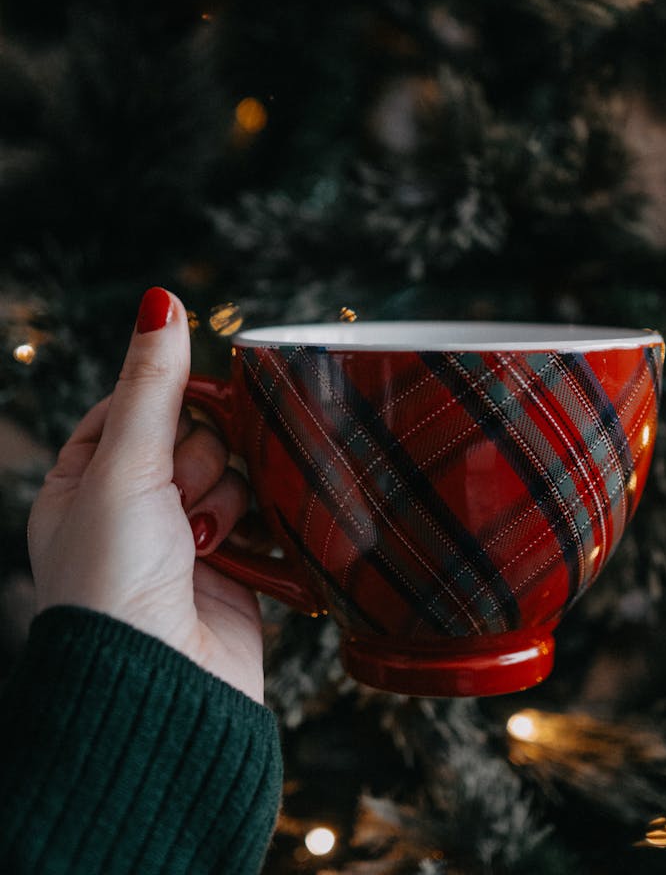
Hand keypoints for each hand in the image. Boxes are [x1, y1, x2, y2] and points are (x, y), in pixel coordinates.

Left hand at [27, 287, 263, 701]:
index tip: (179, 417)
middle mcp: (132, 509)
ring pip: (232, 471)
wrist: (162, 687)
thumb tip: (160, 301)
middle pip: (193, 433)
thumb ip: (153, 383)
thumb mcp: (125, 466)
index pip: (136, 403)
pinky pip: (260, 515)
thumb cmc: (115, 584)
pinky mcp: (235, 567)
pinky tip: (235, 548)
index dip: (165, 402)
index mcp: (83, 483)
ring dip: (224, 498)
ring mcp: (184, 539)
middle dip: (195, 461)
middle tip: (177, 503)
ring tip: (202, 542)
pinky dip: (256, 525)